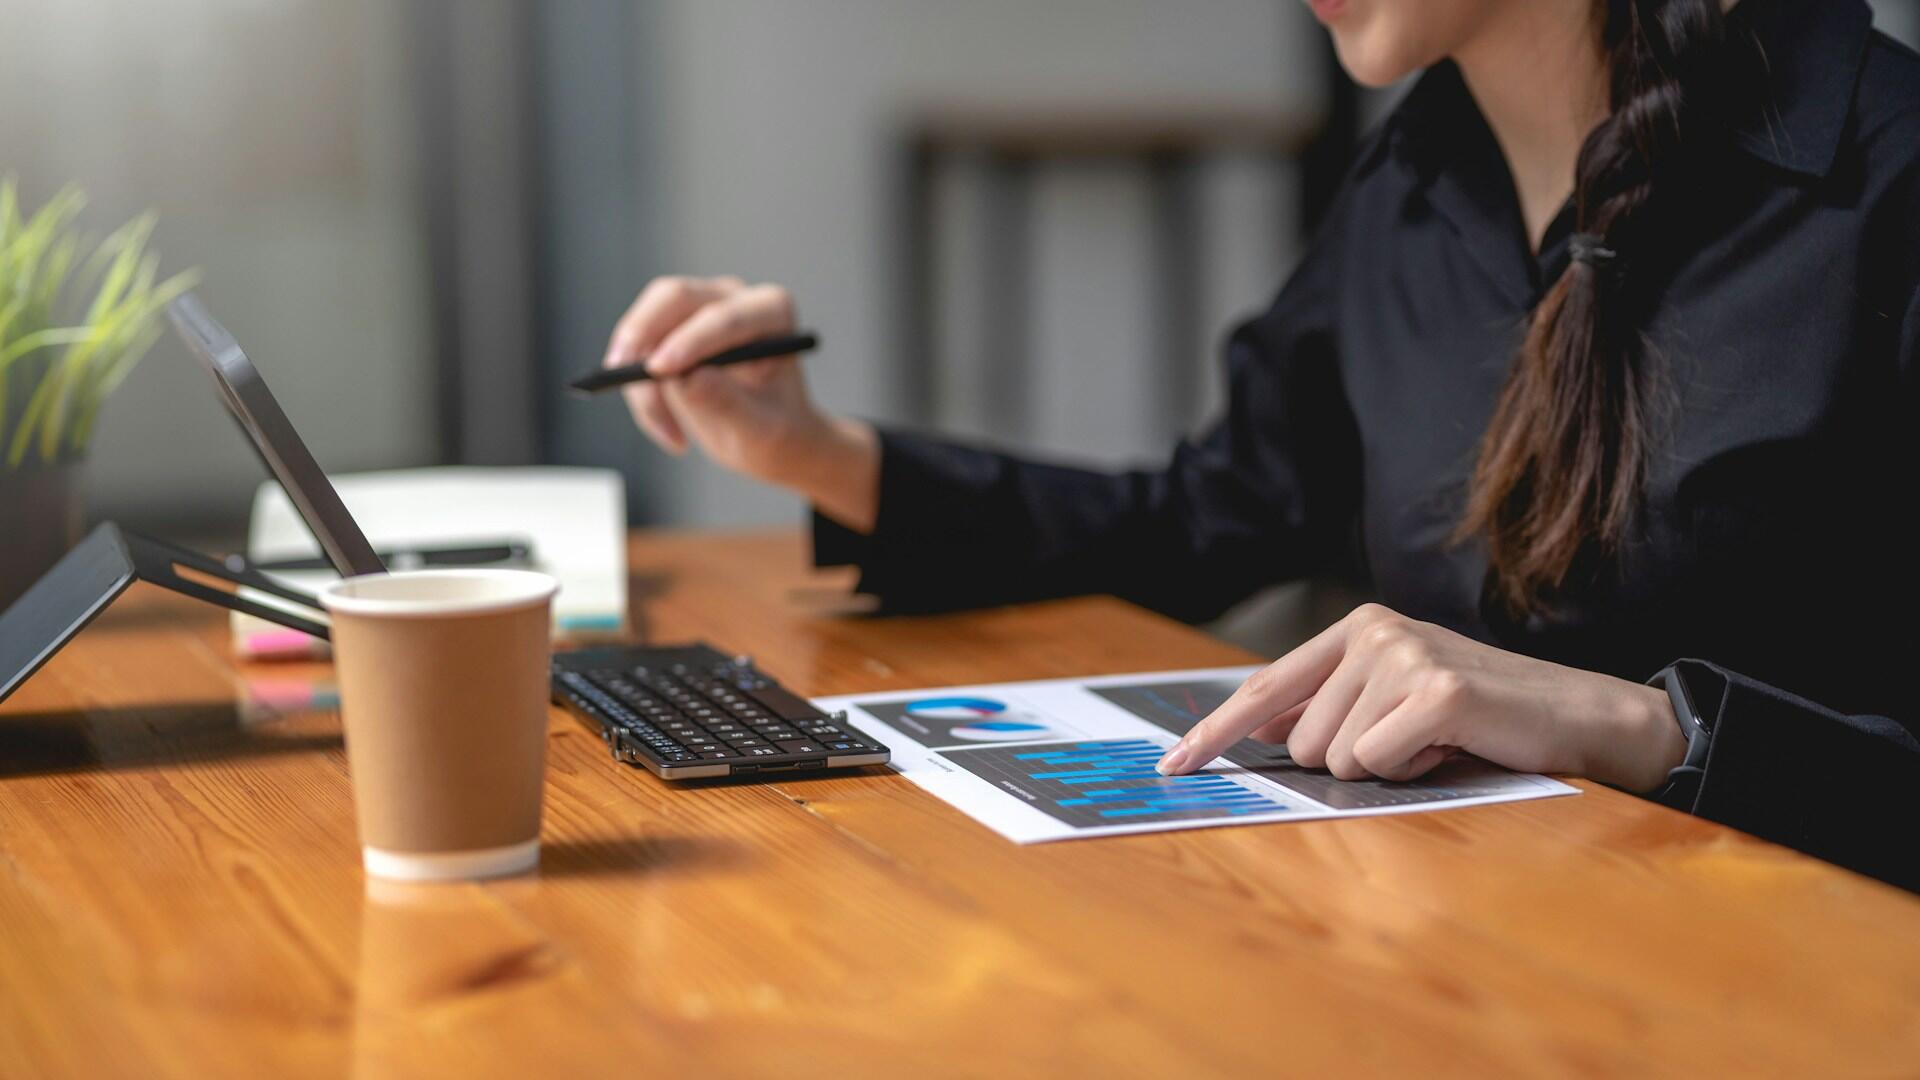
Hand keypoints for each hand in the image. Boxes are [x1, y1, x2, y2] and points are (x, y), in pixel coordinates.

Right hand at [603, 275, 879, 530]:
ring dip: (639, 378)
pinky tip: (664, 425)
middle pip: (674, 297)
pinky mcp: (670, 329)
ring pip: (646, 326)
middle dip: (642, 335)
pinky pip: (637, 350)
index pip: (726, 317)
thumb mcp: (760, 431)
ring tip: (669, 432)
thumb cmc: (777, 431)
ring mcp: (699, 308)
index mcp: (772, 312)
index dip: (690, 340)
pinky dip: (639, 390)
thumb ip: (727, 402)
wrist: (769, 436)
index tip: (659, 370)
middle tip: (620, 376)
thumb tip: (685, 377)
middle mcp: (734, 298)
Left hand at [1155, 603, 1686, 791]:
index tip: (1173, 765)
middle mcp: (1372, 631)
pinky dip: (1413, 772)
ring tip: (1438, 742)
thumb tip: (1263, 733)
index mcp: (1356, 629)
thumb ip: (1329, 709)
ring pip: (1338, 757)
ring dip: (1388, 768)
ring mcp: (1403, 655)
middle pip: (1304, 740)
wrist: (1579, 718)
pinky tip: (1453, 746)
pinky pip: (1378, 763)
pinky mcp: (1433, 690)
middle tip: (1416, 743)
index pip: (1265, 688)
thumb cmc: (1482, 719)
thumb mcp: (1393, 705)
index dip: (1215, 730)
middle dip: (1354, 761)